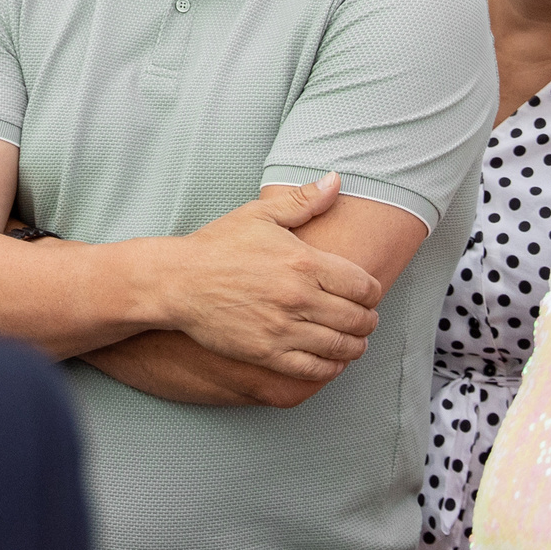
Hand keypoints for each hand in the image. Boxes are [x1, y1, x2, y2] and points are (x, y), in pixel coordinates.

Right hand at [156, 174, 383, 381]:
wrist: (177, 281)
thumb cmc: (217, 245)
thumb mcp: (260, 214)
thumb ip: (303, 200)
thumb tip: (337, 179)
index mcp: (304, 261)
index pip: (364, 286)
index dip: (373, 292)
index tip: (368, 294)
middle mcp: (299, 297)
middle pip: (358, 318)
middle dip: (368, 320)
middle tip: (366, 320)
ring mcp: (283, 329)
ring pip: (341, 346)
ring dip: (356, 345)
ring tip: (355, 342)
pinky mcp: (267, 354)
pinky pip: (314, 370)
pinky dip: (332, 368)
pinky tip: (333, 361)